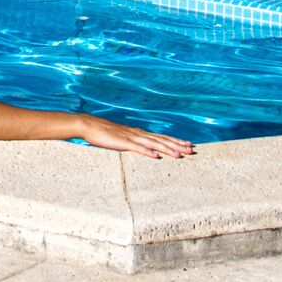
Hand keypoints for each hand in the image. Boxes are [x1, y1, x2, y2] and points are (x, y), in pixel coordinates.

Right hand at [75, 116, 192, 159]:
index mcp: (139, 133)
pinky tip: (156, 156)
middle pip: (161, 140)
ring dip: (167, 149)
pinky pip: (138, 149)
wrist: (90, 125)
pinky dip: (148, 152)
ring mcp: (131, 137)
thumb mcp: (122, 139)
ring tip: (179, 155)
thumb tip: (143, 149)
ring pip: (153, 144)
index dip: (175, 141)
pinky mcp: (123, 143)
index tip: (187, 145)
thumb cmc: (105, 133)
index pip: (161, 137)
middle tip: (191, 149)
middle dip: (177, 145)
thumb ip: (133, 143)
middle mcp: (138, 134)